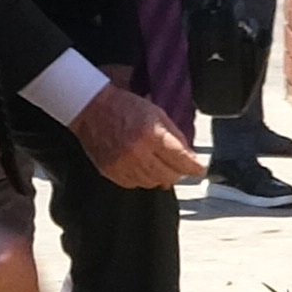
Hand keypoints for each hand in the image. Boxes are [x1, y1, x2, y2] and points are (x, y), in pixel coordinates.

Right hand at [72, 79, 206, 189]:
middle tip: (178, 166)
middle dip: (177, 172)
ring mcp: (124, 165)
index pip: (181, 159)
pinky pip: (135, 185)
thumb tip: (188, 155)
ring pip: (153, 183)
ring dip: (160, 176)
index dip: (193, 167)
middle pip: (168, 175)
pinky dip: (142, 179)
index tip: (199, 169)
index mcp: (151, 135)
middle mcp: (138, 153)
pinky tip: (142, 167)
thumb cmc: (123, 106)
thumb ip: (175, 135)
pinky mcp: (112, 172)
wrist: (92, 109)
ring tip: (158, 163)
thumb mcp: (156, 112)